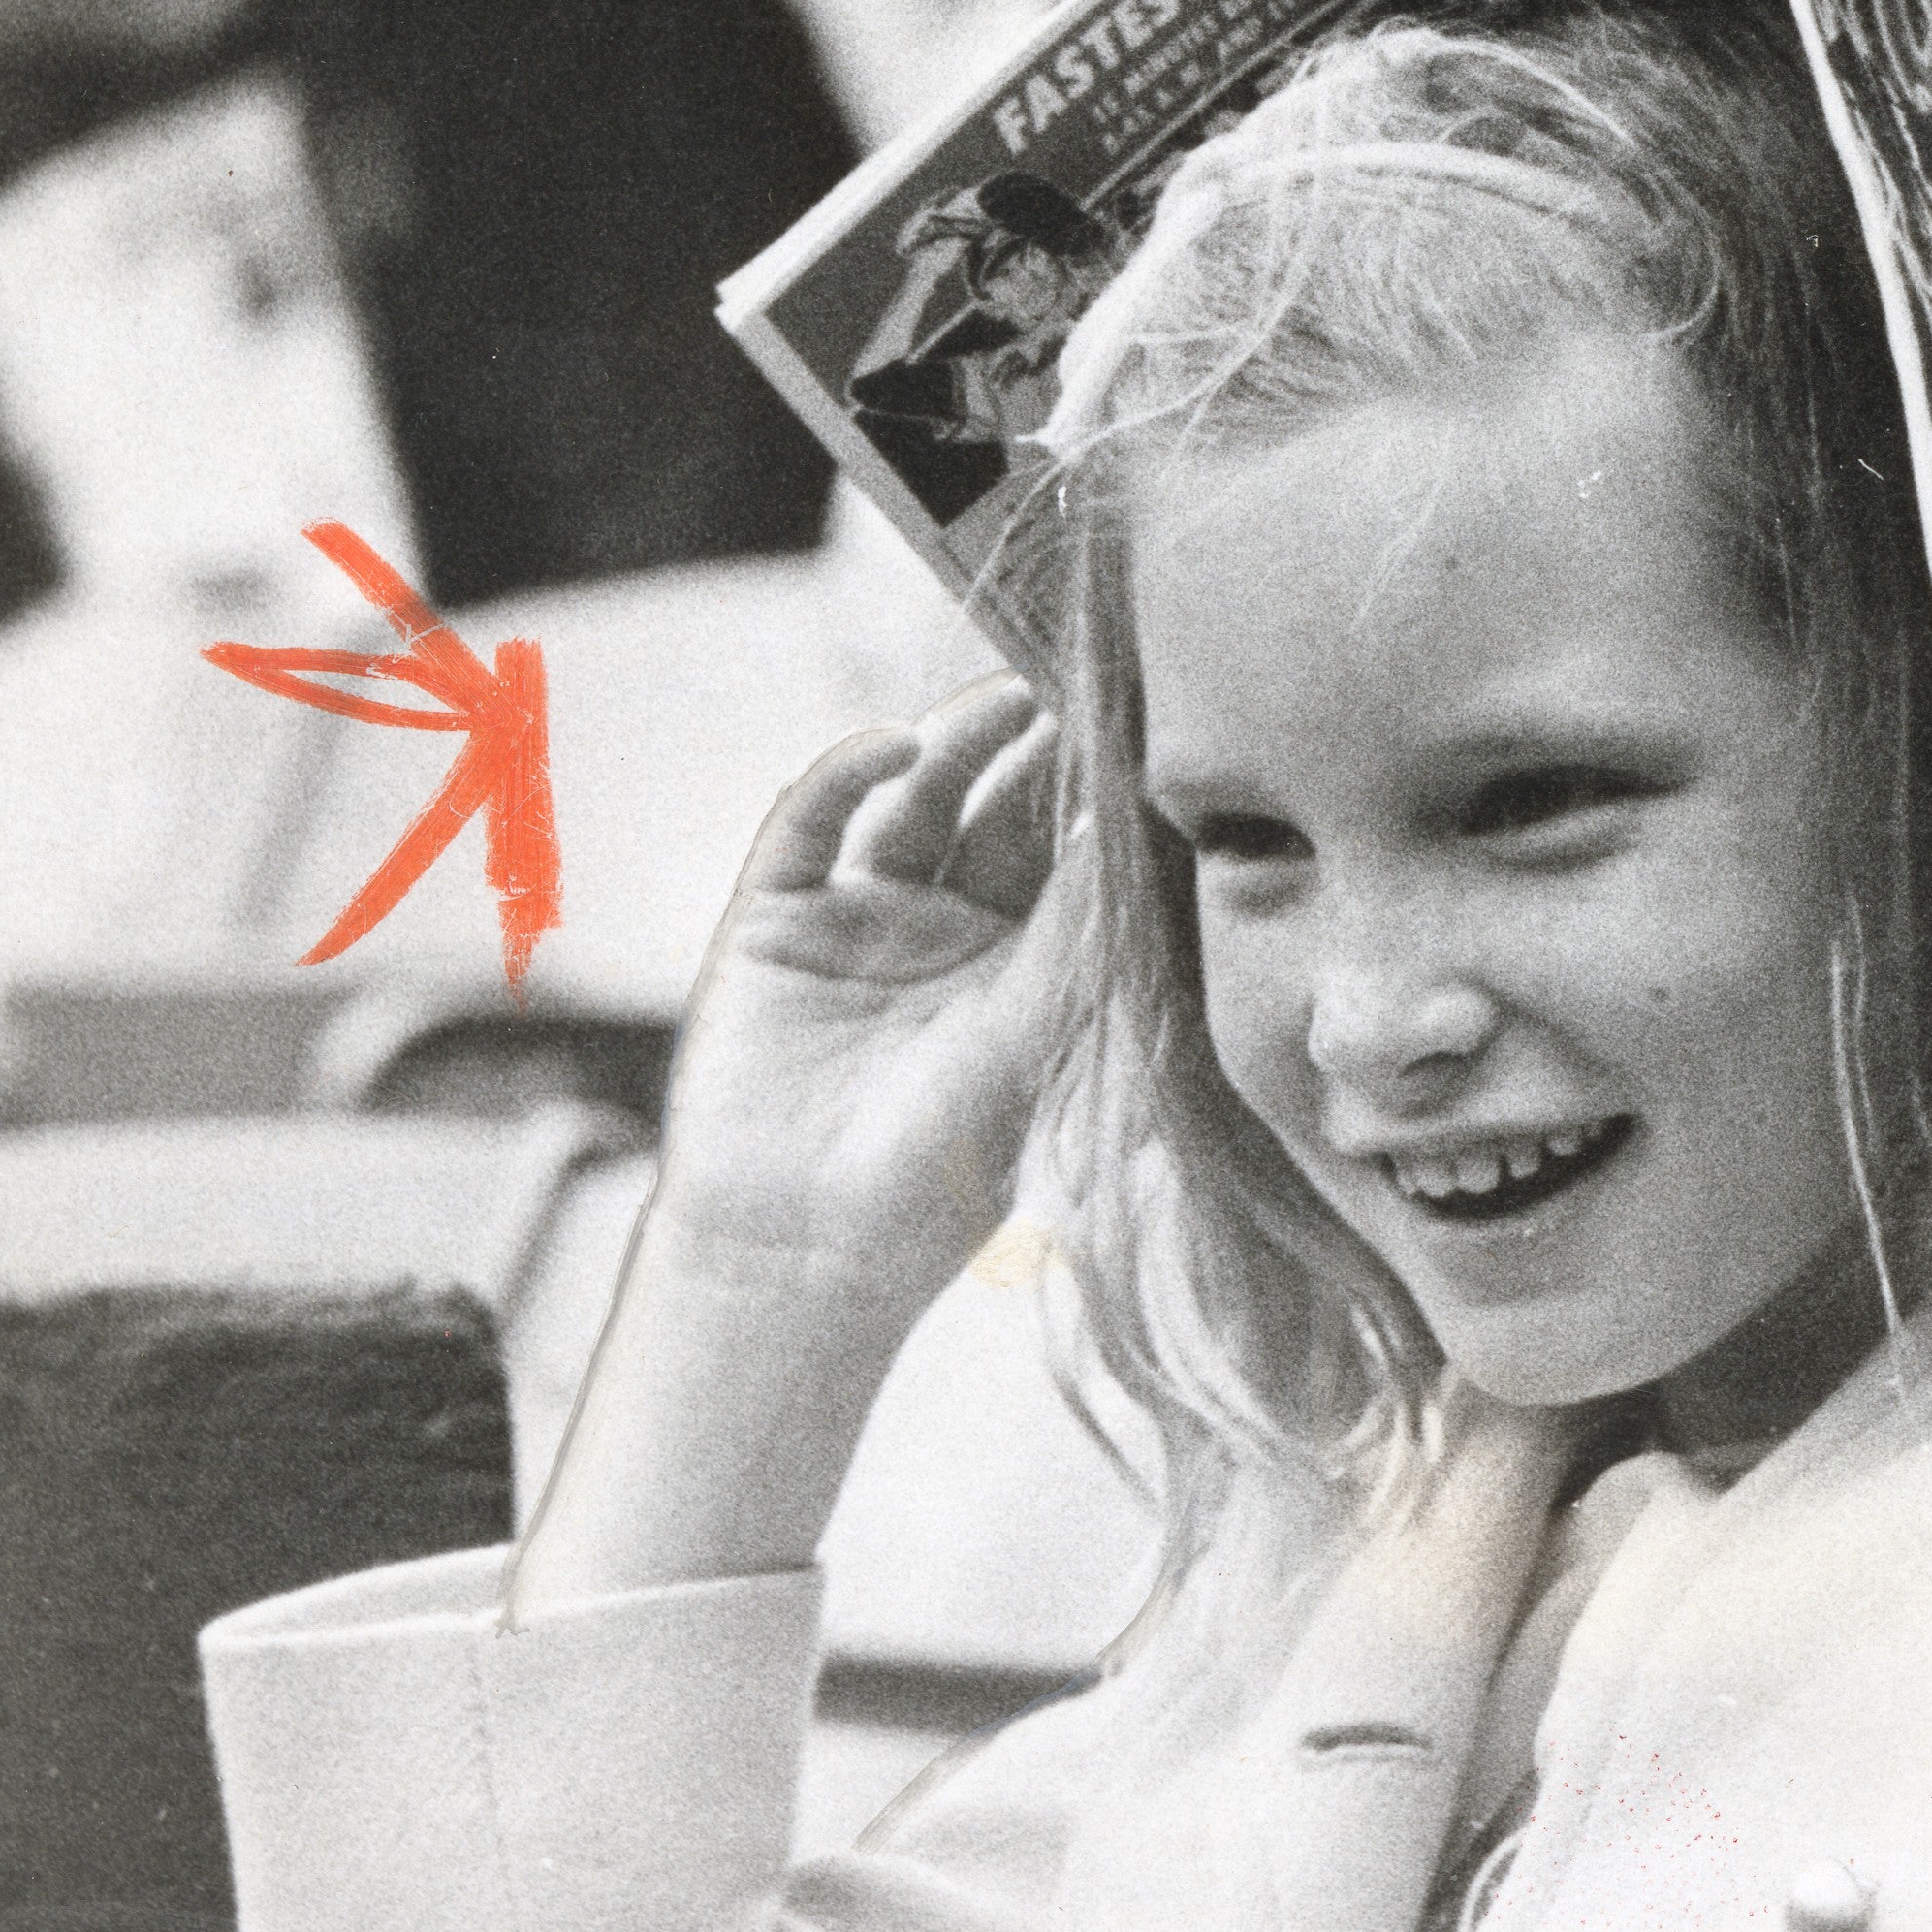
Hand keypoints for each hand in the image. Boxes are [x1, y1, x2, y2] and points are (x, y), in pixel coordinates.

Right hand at [512, 680, 1062, 1621]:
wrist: (804, 1257)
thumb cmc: (943, 1173)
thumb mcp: (1042, 1032)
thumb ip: (1087, 921)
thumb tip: (1138, 806)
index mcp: (1032, 958)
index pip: (1079, 841)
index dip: (1108, 777)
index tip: (1151, 713)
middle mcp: (952, 924)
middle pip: (1004, 798)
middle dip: (1044, 737)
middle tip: (1087, 674)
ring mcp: (865, 912)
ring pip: (919, 790)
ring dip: (961, 734)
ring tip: (1009, 695)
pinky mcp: (780, 914)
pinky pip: (813, 818)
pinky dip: (847, 771)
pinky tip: (894, 745)